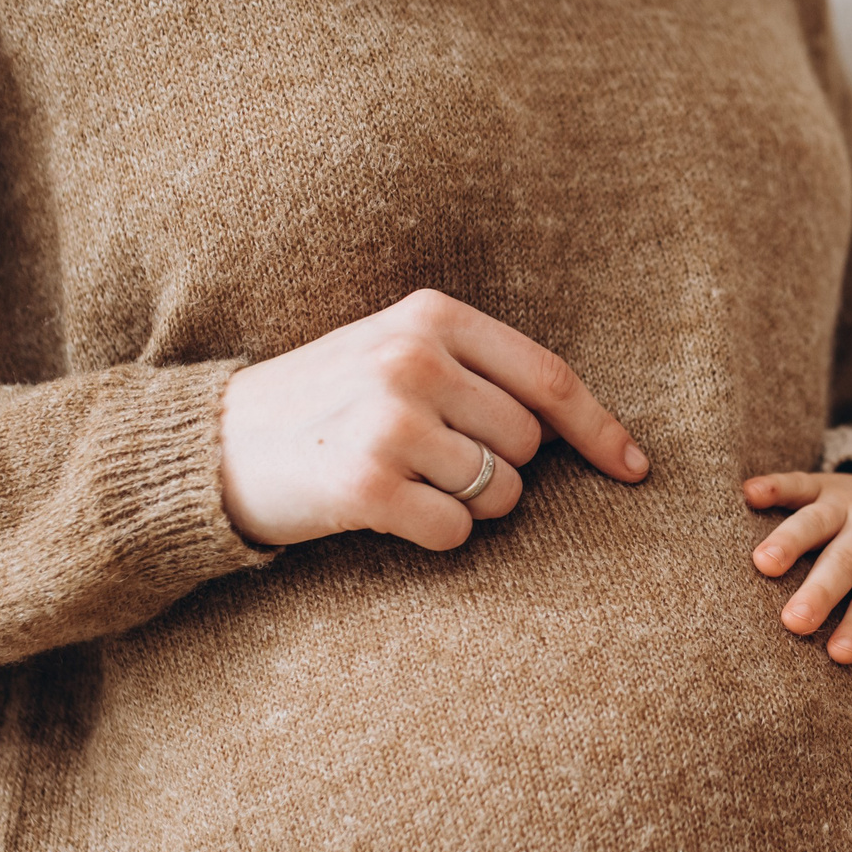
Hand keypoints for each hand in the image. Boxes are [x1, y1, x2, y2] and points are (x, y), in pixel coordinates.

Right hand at [217, 288, 647, 548]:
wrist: (216, 443)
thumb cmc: (328, 404)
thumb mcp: (398, 354)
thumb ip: (481, 371)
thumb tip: (589, 431)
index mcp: (431, 315)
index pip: (549, 377)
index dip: (600, 429)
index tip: (635, 468)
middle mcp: (412, 359)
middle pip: (528, 445)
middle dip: (503, 471)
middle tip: (437, 463)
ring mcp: (388, 419)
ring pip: (501, 493)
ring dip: (471, 506)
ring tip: (408, 481)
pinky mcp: (365, 483)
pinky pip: (456, 531)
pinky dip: (436, 535)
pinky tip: (389, 512)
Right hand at [743, 469, 851, 697]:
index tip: (839, 654)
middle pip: (845, 562)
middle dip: (819, 591)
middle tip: (793, 621)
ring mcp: (846, 505)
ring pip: (816, 522)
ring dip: (789, 539)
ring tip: (763, 564)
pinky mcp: (824, 484)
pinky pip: (799, 482)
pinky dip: (774, 485)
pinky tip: (748, 494)